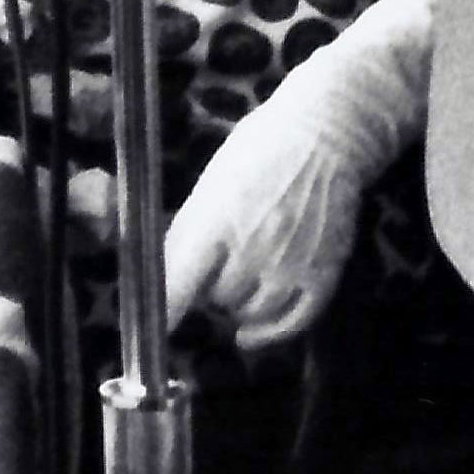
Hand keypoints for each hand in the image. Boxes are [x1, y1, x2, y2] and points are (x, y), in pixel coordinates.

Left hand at [160, 115, 377, 358]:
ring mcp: (290, 267)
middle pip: (214, 301)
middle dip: (209, 290)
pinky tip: (252, 332)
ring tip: (240, 278)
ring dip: (238, 306)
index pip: (180, 284)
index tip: (148, 336)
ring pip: (249, 315)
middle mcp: (252, 250)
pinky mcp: (323, 276)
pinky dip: (270, 333)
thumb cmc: (257, 152)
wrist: (324, 138)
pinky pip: (292, 323)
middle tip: (218, 266)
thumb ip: (187, 232)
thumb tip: (162, 275)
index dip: (164, 313)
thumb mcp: (209, 185)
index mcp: (216, 221)